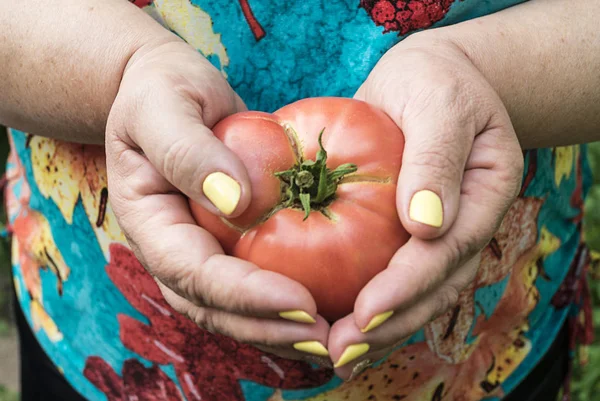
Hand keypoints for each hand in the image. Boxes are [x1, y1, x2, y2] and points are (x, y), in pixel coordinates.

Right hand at [105, 41, 330, 363]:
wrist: (164, 92)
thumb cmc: (160, 91)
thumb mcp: (163, 106)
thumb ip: (188, 151)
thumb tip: (234, 202)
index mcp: (149, 223)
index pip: (194, 273)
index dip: (246, 295)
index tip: (301, 303)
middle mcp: (172, 249)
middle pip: (214, 308)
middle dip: (268, 330)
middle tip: (325, 339)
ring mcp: (198, 251)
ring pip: (233, 310)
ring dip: (279, 331)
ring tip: (331, 340)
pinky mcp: (225, 245)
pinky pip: (253, 285)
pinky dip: (285, 306)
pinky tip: (327, 310)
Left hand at [326, 36, 523, 378]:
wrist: (427, 80)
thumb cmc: (434, 82)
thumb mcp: (439, 104)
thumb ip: (437, 156)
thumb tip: (427, 225)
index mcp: (483, 194)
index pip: (447, 250)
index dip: (408, 285)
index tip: (366, 311)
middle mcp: (463, 224)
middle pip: (434, 287)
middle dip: (389, 324)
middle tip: (341, 351)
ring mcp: (437, 233)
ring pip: (414, 292)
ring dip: (377, 328)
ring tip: (335, 354)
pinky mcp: (405, 234)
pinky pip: (390, 274)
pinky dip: (365, 303)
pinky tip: (332, 323)